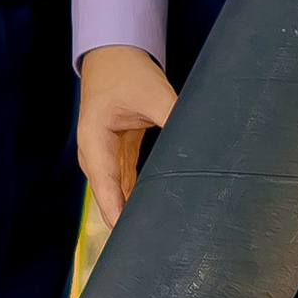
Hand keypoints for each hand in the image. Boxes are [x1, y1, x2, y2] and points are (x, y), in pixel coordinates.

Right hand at [78, 45, 177, 234]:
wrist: (112, 52)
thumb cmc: (127, 70)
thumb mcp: (153, 93)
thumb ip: (174, 117)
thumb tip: (204, 139)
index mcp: (94, 138)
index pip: (105, 183)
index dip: (116, 210)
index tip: (126, 234)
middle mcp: (94, 151)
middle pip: (108, 193)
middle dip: (124, 218)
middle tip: (147, 245)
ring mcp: (103, 153)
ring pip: (115, 191)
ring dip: (130, 210)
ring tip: (151, 236)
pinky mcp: (116, 151)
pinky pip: (123, 182)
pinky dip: (135, 197)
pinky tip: (150, 213)